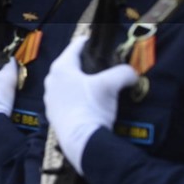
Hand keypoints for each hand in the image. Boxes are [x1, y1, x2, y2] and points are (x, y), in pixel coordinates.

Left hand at [44, 36, 136, 174]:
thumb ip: (123, 73)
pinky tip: (91, 105)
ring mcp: (51, 98)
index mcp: (61, 68)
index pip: (76, 47)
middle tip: (104, 67)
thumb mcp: (110, 85)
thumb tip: (132, 73)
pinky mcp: (54, 114)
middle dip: (87, 65)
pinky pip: (67, 99)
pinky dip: (78, 98)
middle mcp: (52, 80)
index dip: (89, 43)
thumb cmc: (92, 107)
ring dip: (83, 83)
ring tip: (99, 87)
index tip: (100, 43)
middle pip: (72, 65)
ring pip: (69, 83)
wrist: (81, 141)